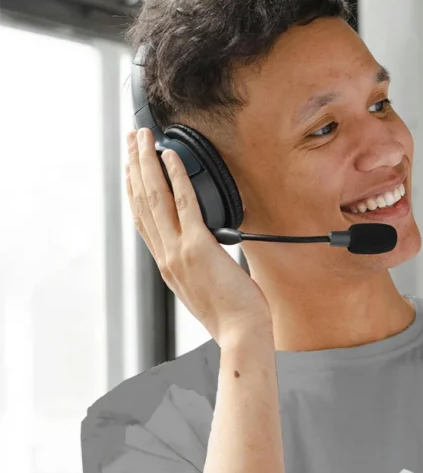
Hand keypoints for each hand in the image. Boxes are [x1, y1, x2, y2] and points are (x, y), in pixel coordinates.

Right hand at [125, 128, 272, 345]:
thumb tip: (211, 250)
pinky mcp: (199, 247)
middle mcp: (166, 256)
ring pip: (155, 198)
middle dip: (135, 167)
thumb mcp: (207, 289)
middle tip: (131, 140)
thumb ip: (202, 266)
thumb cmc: (233, 316)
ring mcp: (179, 251)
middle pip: (142, 202)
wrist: (241, 334)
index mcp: (167, 266)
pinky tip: (172, 156)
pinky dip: (177, 177)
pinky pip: (184, 204)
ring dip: (147, 163)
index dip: (134, 190)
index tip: (131, 168)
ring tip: (142, 138)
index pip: (143, 220)